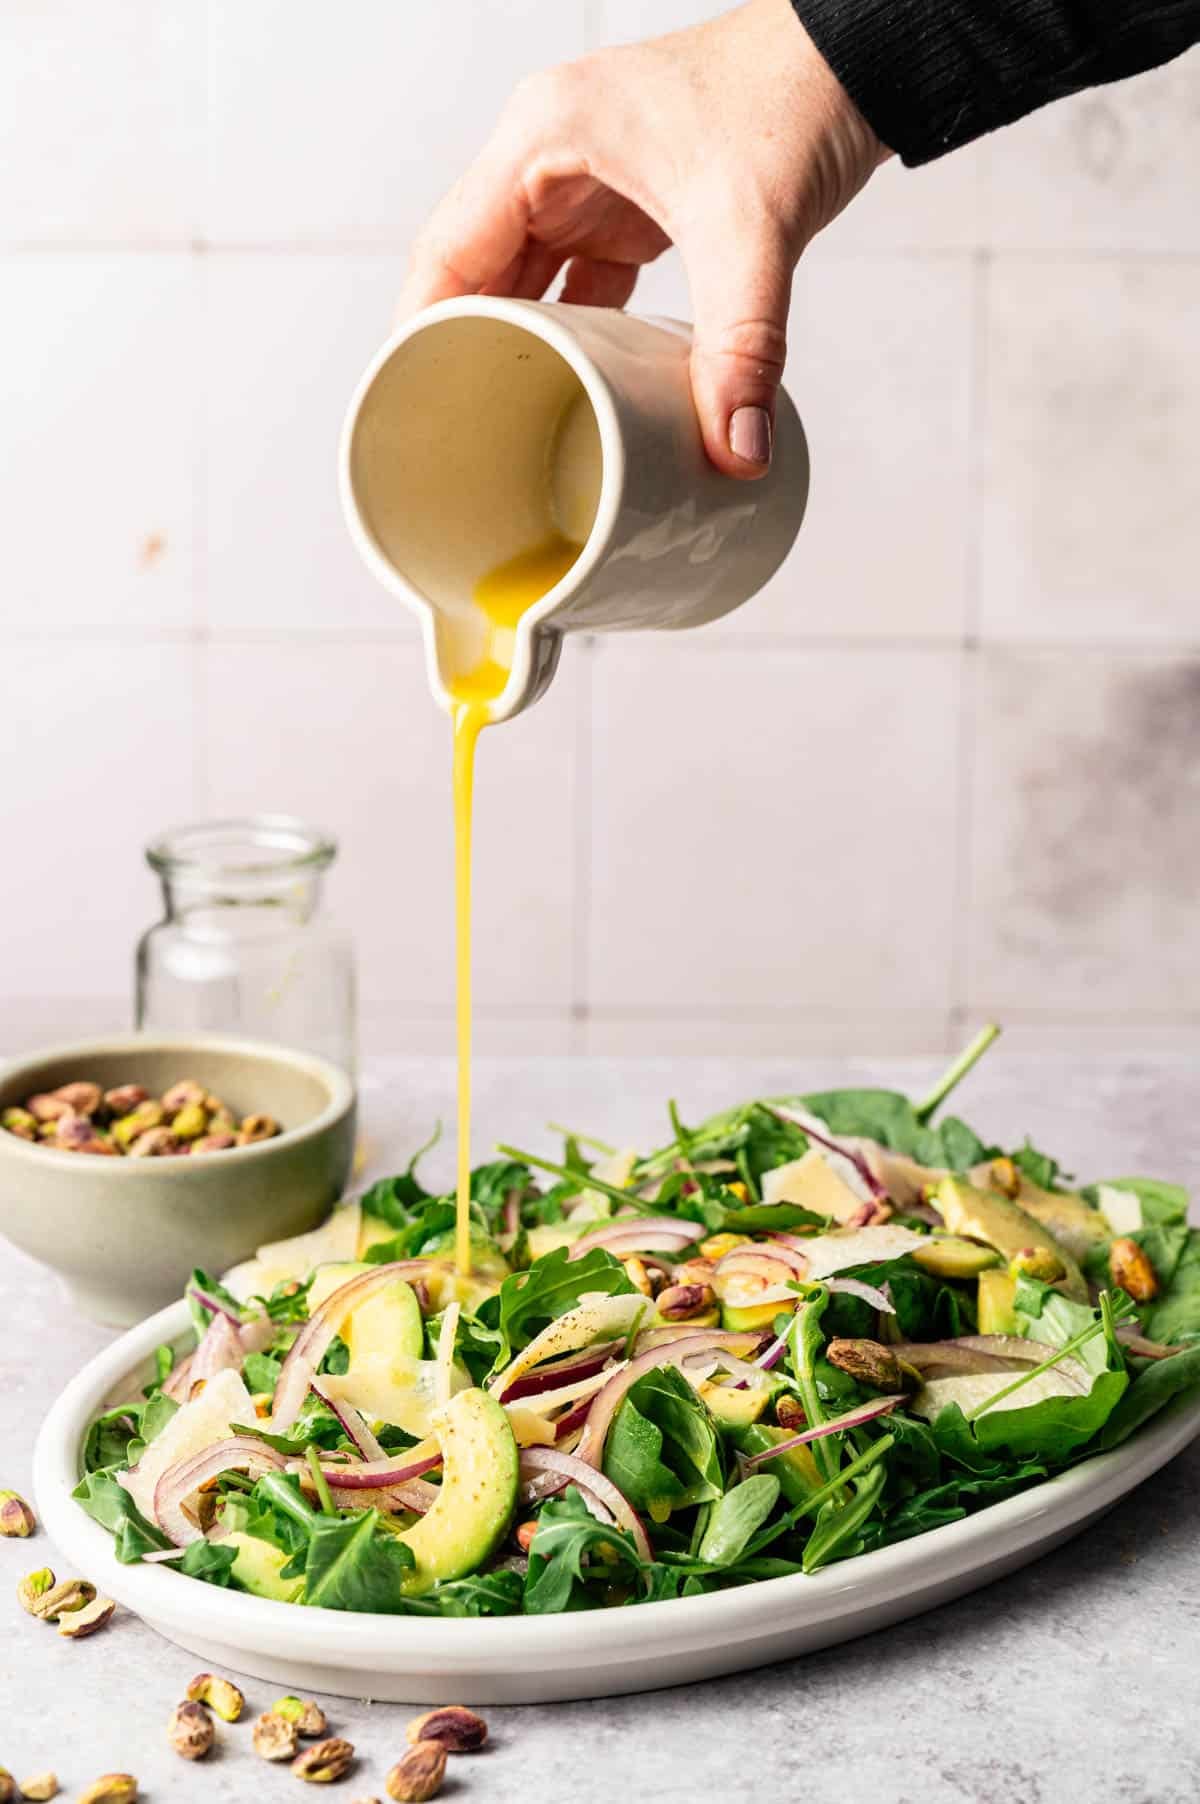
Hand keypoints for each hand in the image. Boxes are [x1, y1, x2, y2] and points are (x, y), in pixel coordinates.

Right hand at [399, 0, 888, 477]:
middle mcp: (550, 155)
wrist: (858, 58)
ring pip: (526, 282)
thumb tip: (735, 449)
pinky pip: (578, 284)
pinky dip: (578, 337)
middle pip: (476, 274)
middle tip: (463, 439)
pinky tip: (580, 391)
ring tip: (510, 430)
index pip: (446, 253)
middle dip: (469, 354)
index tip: (416, 409)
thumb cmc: (791, 96)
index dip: (422, 334)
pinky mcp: (628, 207)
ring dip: (524, 350)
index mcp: (542, 138)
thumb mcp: (752, 230)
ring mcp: (587, 182)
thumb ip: (741, 346)